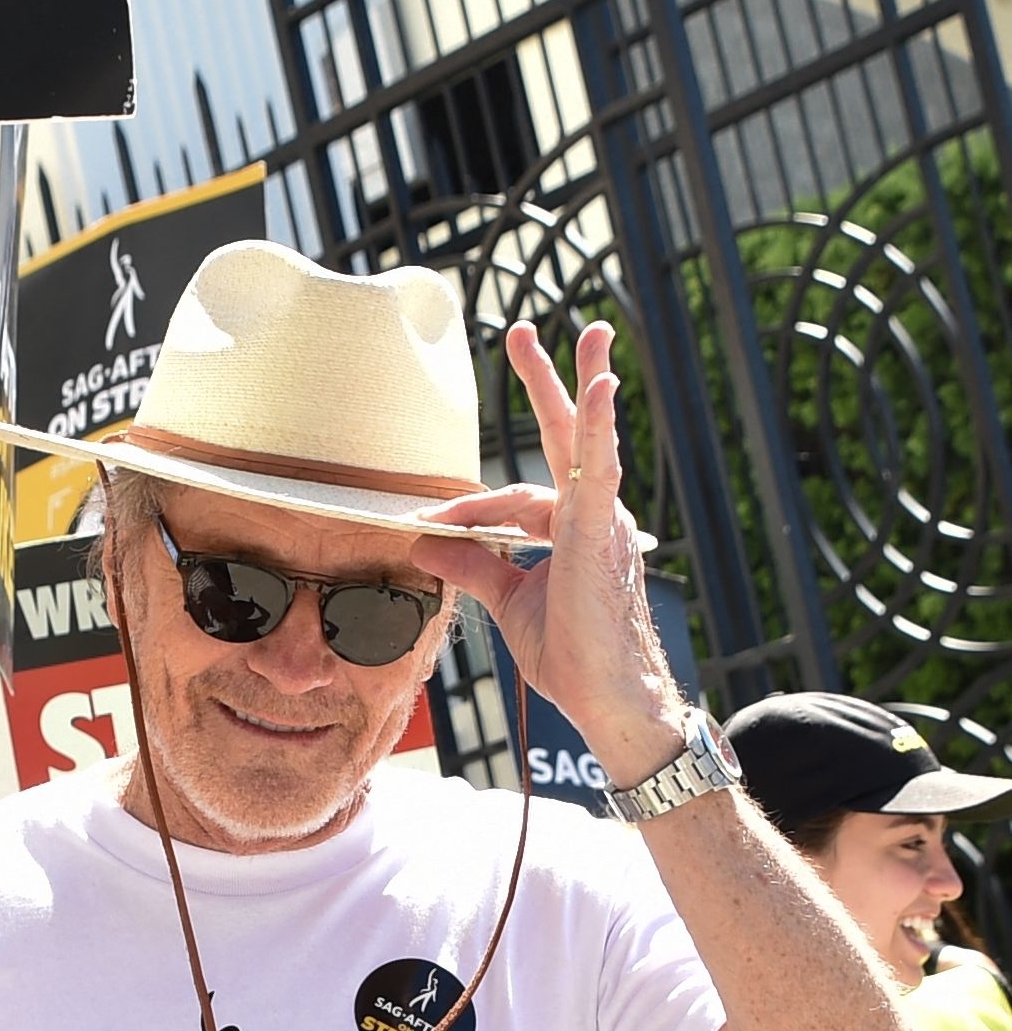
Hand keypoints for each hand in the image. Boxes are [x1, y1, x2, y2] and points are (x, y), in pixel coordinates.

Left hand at [411, 319, 684, 783]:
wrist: (603, 698)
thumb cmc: (568, 656)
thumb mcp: (507, 601)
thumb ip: (473, 566)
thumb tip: (426, 541)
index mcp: (571, 532)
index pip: (516, 499)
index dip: (467, 509)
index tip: (427, 521)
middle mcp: (592, 517)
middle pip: (565, 439)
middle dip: (551, 385)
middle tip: (531, 332)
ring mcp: (602, 520)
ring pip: (583, 444)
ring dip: (577, 388)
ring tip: (586, 336)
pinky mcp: (601, 531)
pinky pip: (599, 469)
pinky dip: (597, 426)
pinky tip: (599, 386)